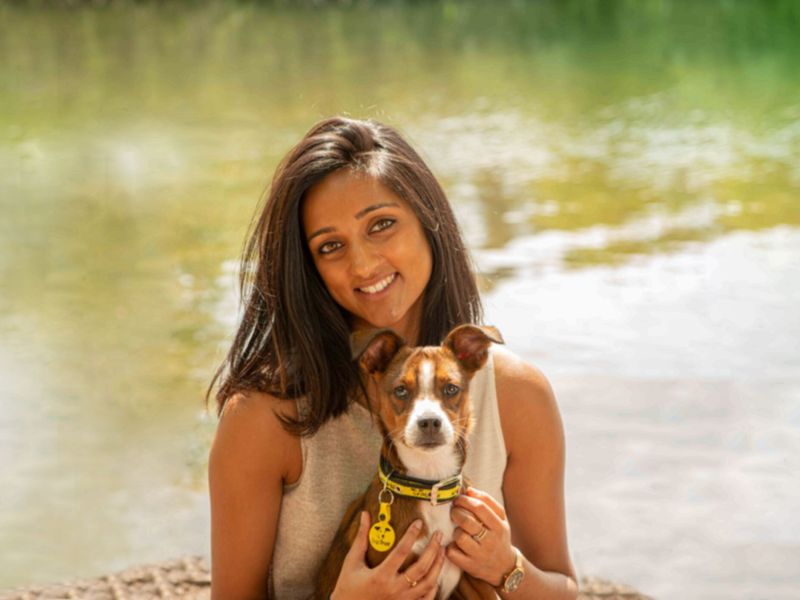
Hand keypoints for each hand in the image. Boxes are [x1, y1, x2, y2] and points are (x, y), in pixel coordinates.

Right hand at [331, 511, 445, 599]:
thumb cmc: (347, 587)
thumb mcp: (352, 562)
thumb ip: (361, 538)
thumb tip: (365, 515)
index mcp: (381, 576)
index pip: (401, 551)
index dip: (412, 535)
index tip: (419, 523)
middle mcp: (394, 589)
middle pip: (421, 567)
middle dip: (433, 549)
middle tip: (438, 535)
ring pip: (428, 583)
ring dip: (438, 566)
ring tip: (442, 551)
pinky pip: (426, 599)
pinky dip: (434, 586)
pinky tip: (436, 575)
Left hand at [446, 487, 516, 586]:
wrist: (505, 567)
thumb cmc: (498, 536)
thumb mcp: (501, 518)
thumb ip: (487, 501)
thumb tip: (469, 490)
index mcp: (499, 527)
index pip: (480, 507)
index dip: (465, 500)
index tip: (458, 499)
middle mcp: (491, 542)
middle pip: (467, 521)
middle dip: (456, 512)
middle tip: (454, 511)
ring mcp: (480, 555)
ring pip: (459, 537)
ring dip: (455, 530)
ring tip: (458, 530)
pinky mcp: (470, 566)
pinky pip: (452, 553)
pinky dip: (450, 546)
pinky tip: (455, 544)